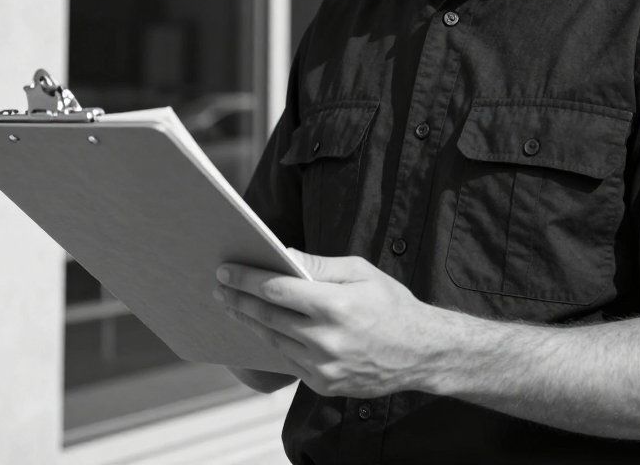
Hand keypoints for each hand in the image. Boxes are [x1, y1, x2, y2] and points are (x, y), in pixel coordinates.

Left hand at [215, 250, 439, 398]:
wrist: (421, 352)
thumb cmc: (391, 304)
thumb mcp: (361, 271)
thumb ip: (319, 265)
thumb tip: (283, 254)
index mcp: (335, 305)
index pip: (277, 290)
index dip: (247, 279)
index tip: (226, 270)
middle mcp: (325, 340)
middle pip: (267, 316)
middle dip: (239, 300)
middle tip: (219, 287)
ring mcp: (324, 367)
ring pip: (273, 341)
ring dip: (249, 322)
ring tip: (233, 307)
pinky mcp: (324, 385)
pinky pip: (289, 361)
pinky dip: (273, 343)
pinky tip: (262, 329)